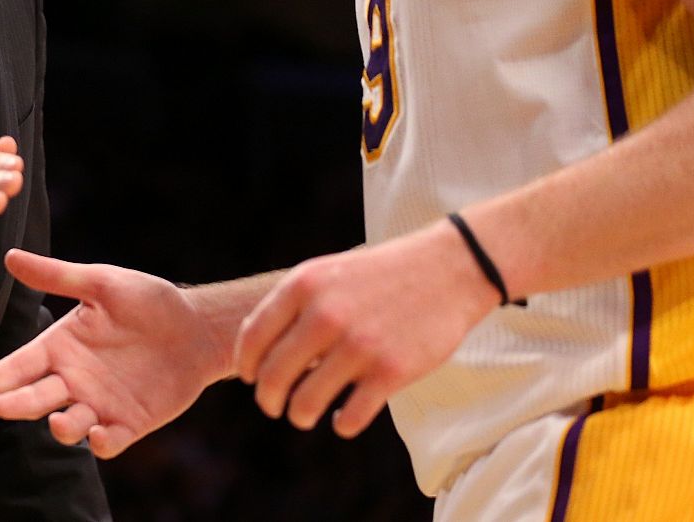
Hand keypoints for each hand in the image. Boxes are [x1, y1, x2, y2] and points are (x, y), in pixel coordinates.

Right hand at [0, 250, 230, 458]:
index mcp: (62, 346)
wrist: (197, 327)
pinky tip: (101, 434)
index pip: (19, 366)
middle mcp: (74, 379)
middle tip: (2, 405)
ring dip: (62, 426)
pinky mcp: (128, 423)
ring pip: (69, 424)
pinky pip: (109, 441)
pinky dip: (102, 442)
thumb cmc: (149, 300)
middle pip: (36, 398)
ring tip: (61, 420)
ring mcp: (100, 404)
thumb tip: (10, 257)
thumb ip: (58, 276)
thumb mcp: (103, 283)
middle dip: (18, 404)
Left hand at [233, 220, 497, 437]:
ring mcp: (359, 345)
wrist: (446, 270)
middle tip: (274, 407)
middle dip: (269, 400)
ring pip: (305, 404)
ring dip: (301, 416)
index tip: (251, 379)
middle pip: (273, 377)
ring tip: (305, 415)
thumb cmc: (379, 275)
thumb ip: (292, 307)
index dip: (247, 366)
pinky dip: (342, 424)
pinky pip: (349, 418)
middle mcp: (325, 315)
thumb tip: (257, 355)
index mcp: (303, 285)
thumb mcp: (328, 273)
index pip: (252, 338)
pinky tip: (343, 416)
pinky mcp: (390, 372)